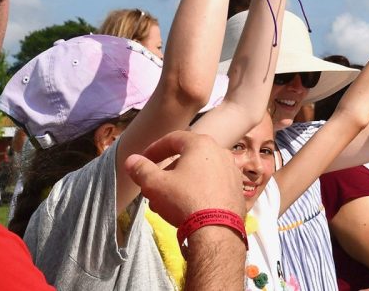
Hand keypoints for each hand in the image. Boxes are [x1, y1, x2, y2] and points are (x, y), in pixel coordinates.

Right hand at [123, 131, 244, 225]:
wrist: (217, 230)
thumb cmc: (184, 200)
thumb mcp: (154, 184)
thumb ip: (141, 169)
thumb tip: (131, 160)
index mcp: (201, 144)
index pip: (173, 139)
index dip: (155, 149)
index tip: (143, 160)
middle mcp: (221, 152)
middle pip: (187, 157)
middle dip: (167, 172)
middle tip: (153, 187)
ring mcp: (232, 170)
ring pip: (199, 173)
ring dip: (180, 184)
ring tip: (165, 203)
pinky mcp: (237, 189)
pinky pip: (213, 184)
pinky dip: (198, 191)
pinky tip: (187, 208)